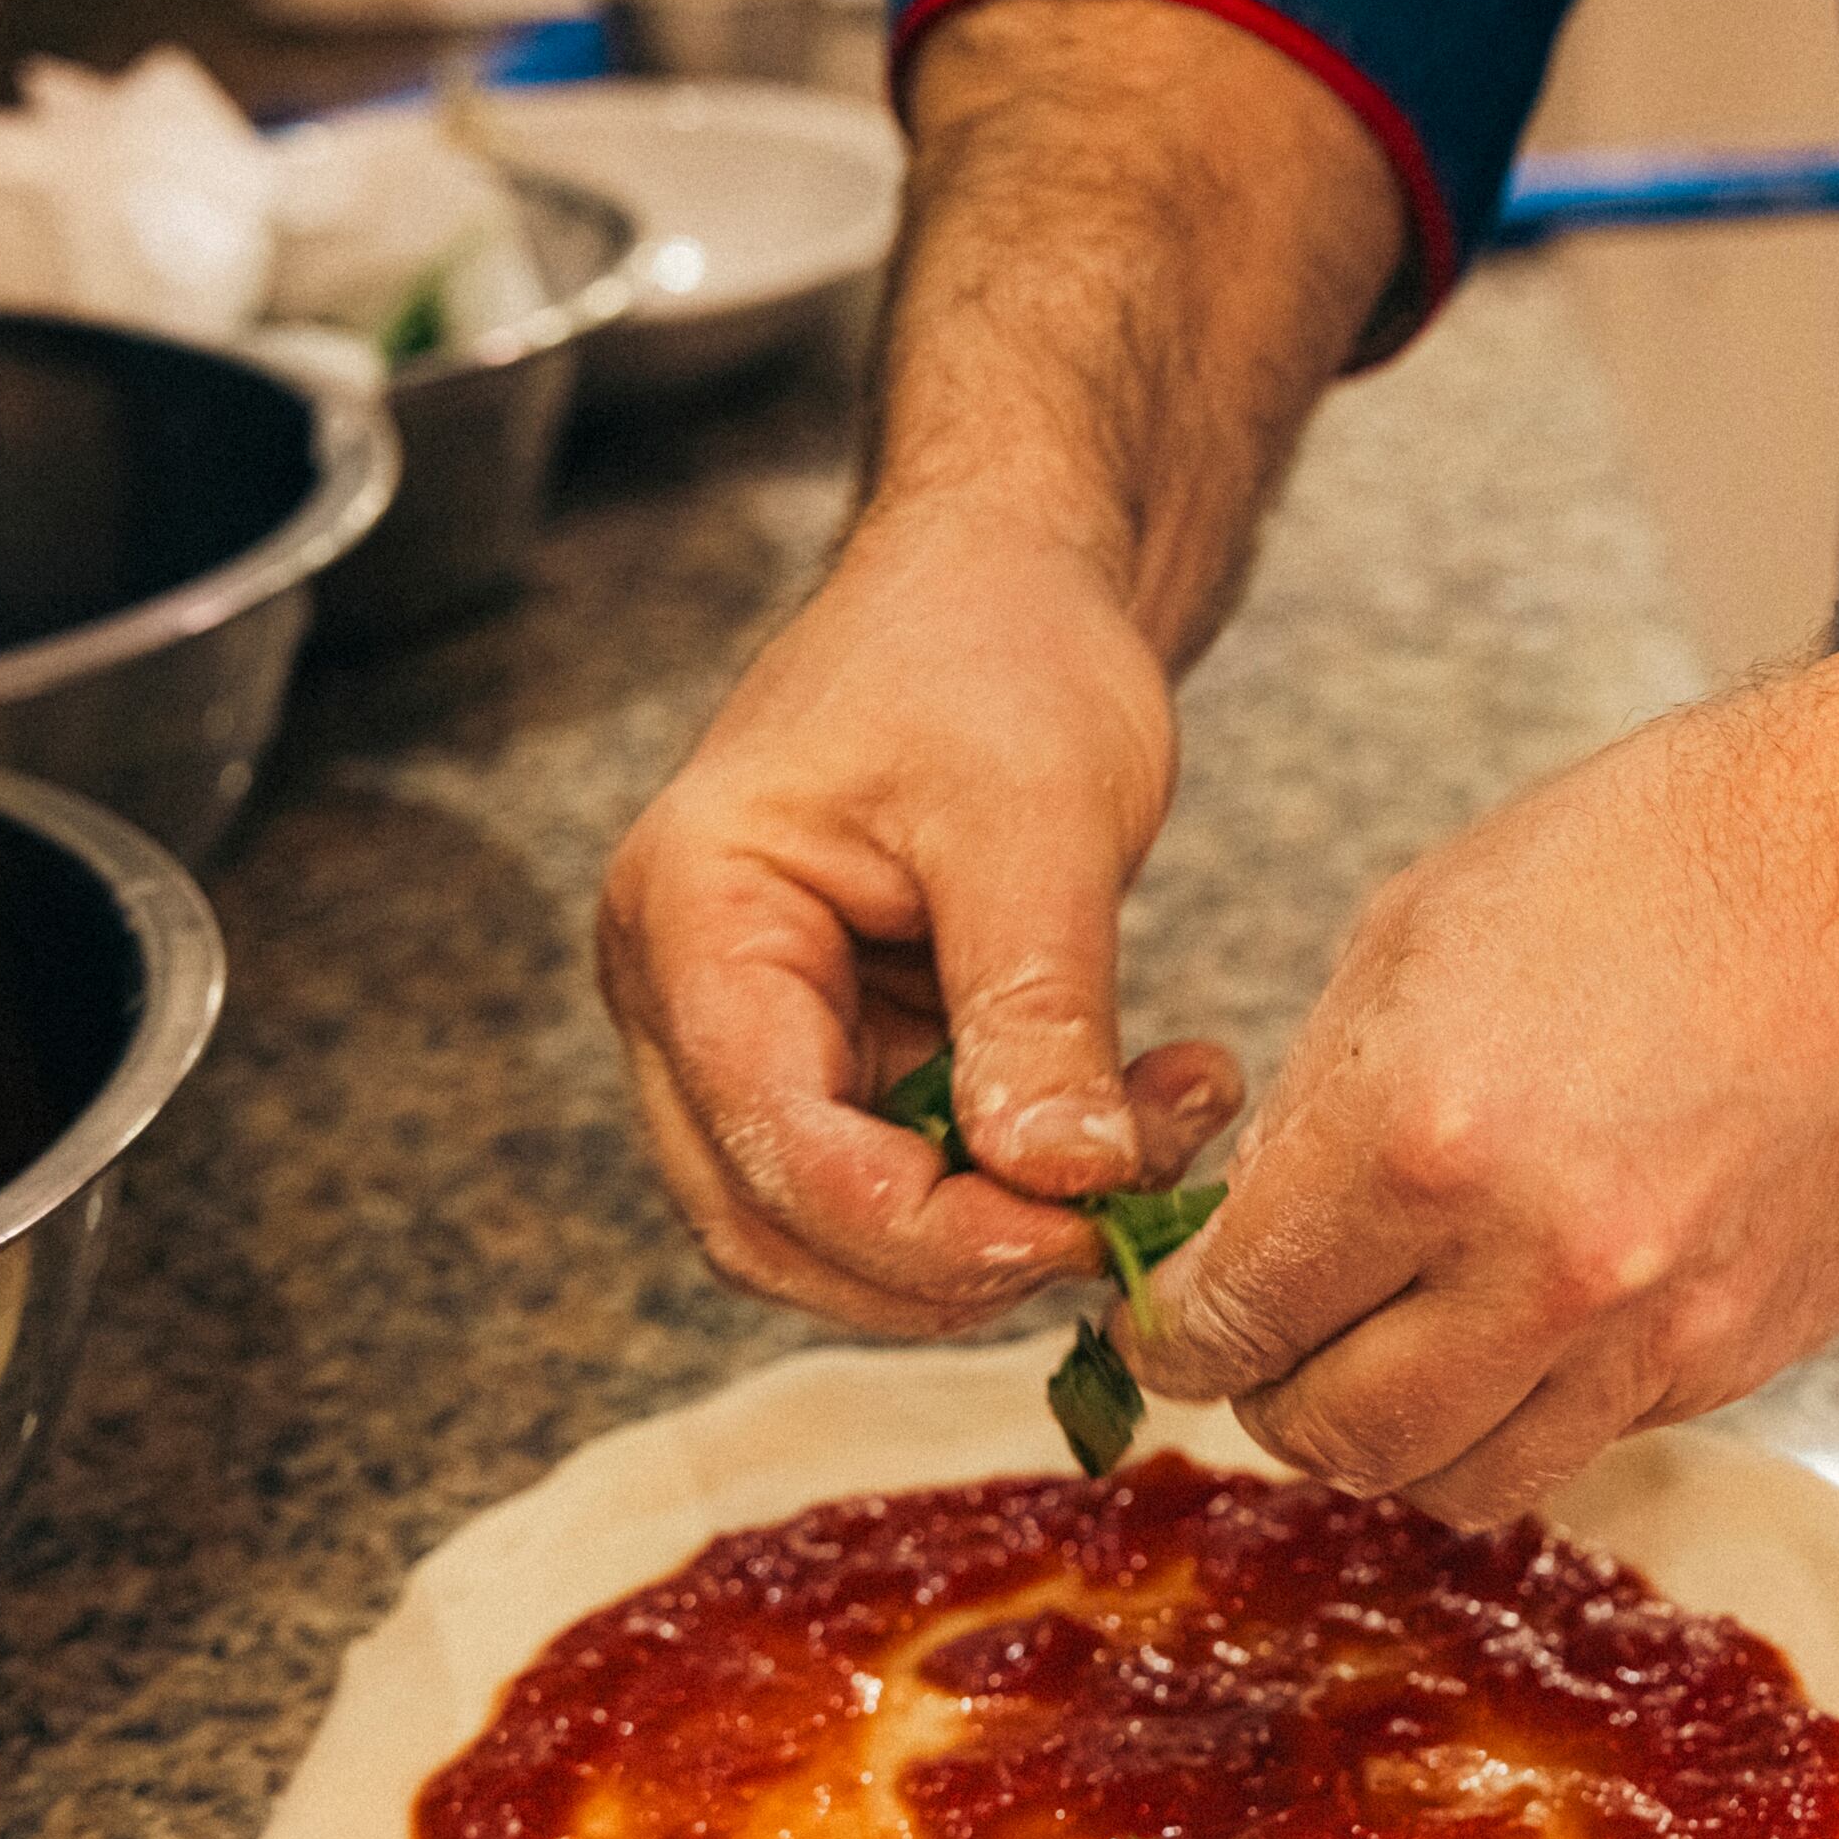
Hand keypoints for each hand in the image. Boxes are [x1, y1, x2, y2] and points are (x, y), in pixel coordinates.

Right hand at [597, 494, 1239, 1334]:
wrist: (1007, 580)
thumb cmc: (998, 648)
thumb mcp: (1039, 820)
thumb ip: (1040, 1006)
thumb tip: (1065, 1183)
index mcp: (690, 920)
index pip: (772, 1145)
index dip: (923, 1228)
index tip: (1077, 1228)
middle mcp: (684, 996)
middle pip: (774, 1225)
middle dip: (952, 1258)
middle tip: (1117, 1219)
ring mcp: (750, 1034)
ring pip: (837, 1229)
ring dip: (994, 1230)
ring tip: (1154, 1139)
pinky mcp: (833, 1052)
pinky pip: (904, 1177)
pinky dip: (1015, 1181)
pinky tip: (1138, 1116)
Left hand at [1131, 682, 1838, 1524]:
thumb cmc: (1666, 856)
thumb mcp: (1418, 931)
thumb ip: (1314, 1104)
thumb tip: (1249, 1226)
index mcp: (1417, 1138)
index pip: (1235, 1318)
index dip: (1176, 1332)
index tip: (1170, 1321)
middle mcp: (1532, 1267)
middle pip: (1333, 1437)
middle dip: (1271, 1397)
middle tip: (1269, 1344)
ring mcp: (1648, 1333)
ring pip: (1457, 1482)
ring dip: (1395, 1435)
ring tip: (1389, 1355)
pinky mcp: (1736, 1359)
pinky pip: (1581, 1444)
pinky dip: (1521, 1411)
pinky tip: (1520, 1325)